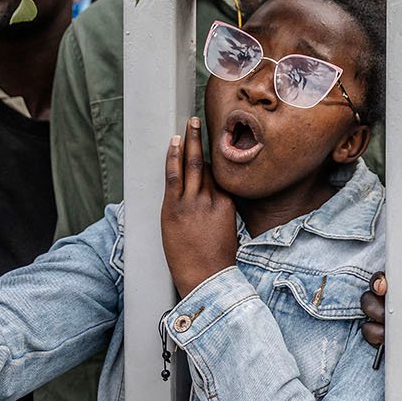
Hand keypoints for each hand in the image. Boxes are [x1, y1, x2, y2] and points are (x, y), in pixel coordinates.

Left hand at [160, 118, 238, 297]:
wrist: (207, 278)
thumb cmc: (217, 261)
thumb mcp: (228, 231)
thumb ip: (222, 211)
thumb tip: (215, 200)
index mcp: (227, 204)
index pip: (219, 174)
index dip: (213, 158)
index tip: (211, 143)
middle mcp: (212, 199)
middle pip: (206, 163)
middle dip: (201, 140)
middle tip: (197, 122)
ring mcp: (192, 203)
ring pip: (191, 165)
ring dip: (189, 142)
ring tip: (188, 125)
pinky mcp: (174, 209)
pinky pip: (173, 177)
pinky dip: (173, 158)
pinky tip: (173, 144)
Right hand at [359, 273, 401, 389]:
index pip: (397, 280)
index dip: (384, 279)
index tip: (384, 284)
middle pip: (376, 295)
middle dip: (374, 297)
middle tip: (385, 301)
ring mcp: (395, 327)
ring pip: (370, 314)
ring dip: (375, 315)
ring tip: (390, 322)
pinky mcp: (390, 345)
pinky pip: (372, 335)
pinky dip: (375, 334)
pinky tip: (388, 338)